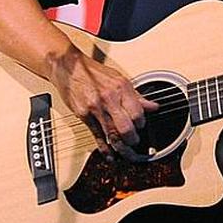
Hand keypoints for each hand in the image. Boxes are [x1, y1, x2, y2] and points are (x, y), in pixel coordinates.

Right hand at [47, 46, 158, 160]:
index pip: (137, 113)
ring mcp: (95, 108)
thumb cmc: (94, 73)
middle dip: (133, 139)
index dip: (141, 124)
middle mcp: (109, 98)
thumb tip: (152, 107)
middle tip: (135, 142)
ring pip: (112, 134)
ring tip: (127, 153)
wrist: (70, 68)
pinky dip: (104, 148)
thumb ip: (136, 96)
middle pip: (126, 127)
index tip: (141, 127)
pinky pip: (96, 135)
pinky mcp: (84, 115)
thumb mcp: (119, 79)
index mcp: (121, 88)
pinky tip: (109, 154)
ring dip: (121, 147)